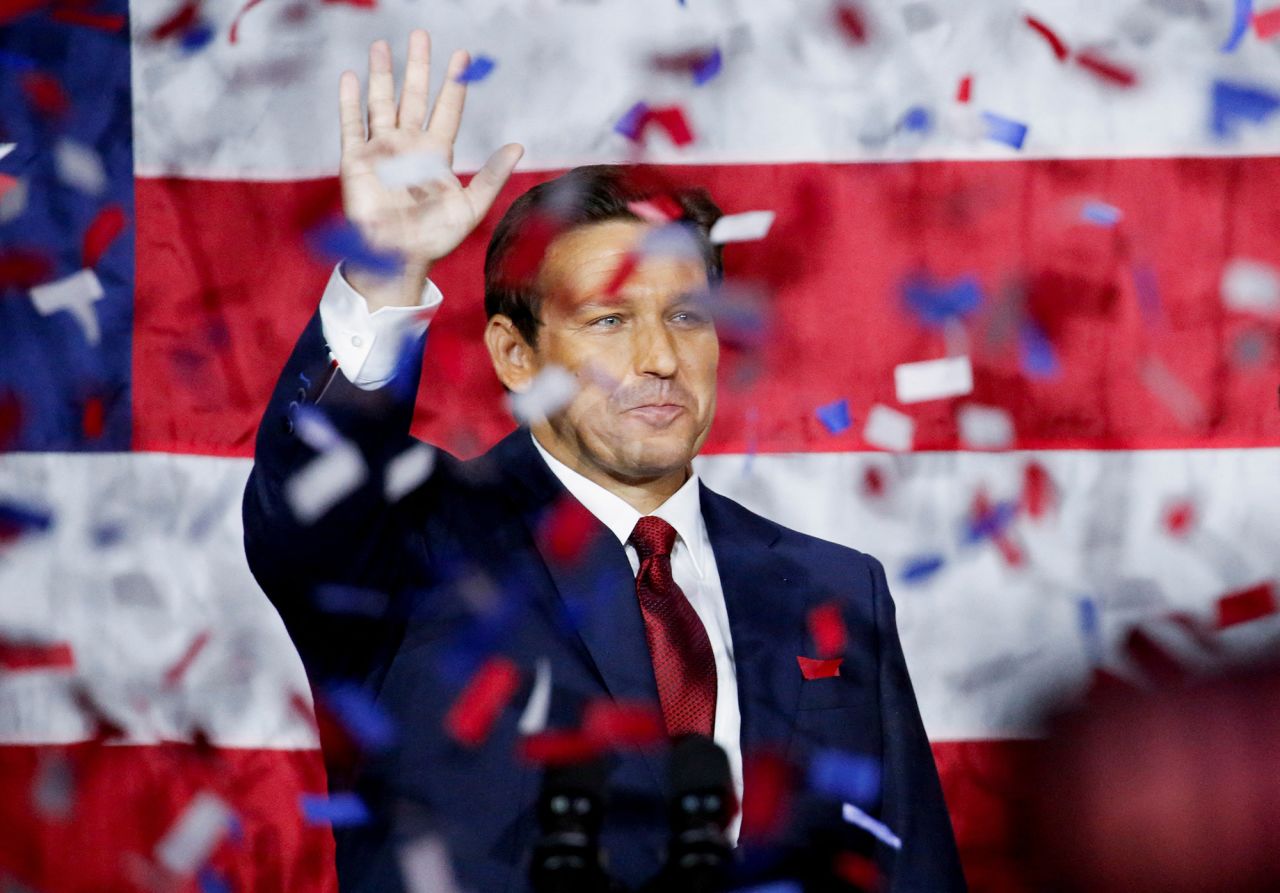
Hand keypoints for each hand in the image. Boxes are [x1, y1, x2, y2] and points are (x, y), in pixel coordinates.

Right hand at [338, 30, 523, 308]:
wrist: (398, 258)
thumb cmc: (435, 238)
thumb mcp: (470, 207)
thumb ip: (491, 176)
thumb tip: (518, 146)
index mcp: (436, 154)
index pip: (447, 110)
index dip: (454, 84)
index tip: (462, 56)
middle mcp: (409, 146)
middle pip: (414, 97)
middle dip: (418, 67)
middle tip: (421, 34)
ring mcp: (381, 150)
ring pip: (382, 103)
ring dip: (382, 74)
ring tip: (382, 45)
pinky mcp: (356, 160)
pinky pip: (351, 124)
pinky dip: (350, 101)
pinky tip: (351, 77)